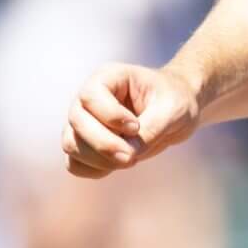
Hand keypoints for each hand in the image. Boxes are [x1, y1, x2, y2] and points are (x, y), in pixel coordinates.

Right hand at [62, 62, 201, 178]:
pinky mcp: (86, 145)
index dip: (110, 116)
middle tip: (132, 157)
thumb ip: (152, 128)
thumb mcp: (173, 109)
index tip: (136, 127)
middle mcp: (89, 98)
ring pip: (71, 144)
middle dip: (104, 144)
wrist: (176, 111)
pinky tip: (118, 165)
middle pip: (77, 122)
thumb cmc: (175, 100)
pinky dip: (92, 170)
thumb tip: (127, 154)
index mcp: (108, 77)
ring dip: (99, 159)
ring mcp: (84, 122)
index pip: (90, 96)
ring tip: (130, 159)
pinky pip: (74, 164)